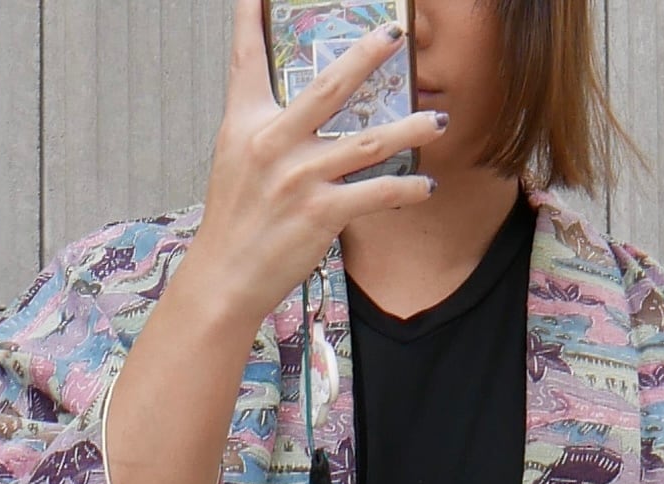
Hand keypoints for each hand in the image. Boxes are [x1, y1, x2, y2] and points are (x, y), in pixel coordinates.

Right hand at [182, 0, 448, 338]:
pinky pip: (374, 195)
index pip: (248, 58)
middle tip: (397, 34)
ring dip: (408, 129)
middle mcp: (273, 143)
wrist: (225, 277)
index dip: (250, 16)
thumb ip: (261, 123)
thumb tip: (291, 103)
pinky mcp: (320, 214)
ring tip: (438, 121)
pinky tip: (425, 187)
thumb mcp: (235, 158)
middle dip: (366, 56)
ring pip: (366, 143)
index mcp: (246, 122)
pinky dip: (404, 191)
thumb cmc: (235, 218)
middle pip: (329, 88)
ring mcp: (299, 178)